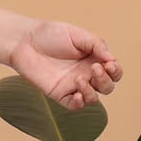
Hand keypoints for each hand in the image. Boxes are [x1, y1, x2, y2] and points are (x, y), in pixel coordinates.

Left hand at [8, 19, 123, 110]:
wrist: (24, 41)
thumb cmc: (50, 34)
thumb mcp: (78, 34)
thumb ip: (97, 45)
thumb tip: (113, 59)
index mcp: (94, 59)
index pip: (113, 72)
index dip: (116, 71)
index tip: (109, 63)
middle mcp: (86, 73)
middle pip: (107, 87)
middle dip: (105, 80)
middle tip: (94, 68)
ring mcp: (72, 85)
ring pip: (93, 98)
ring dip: (92, 91)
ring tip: (79, 78)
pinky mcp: (58, 94)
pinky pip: (74, 106)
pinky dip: (79, 104)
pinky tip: (77, 95)